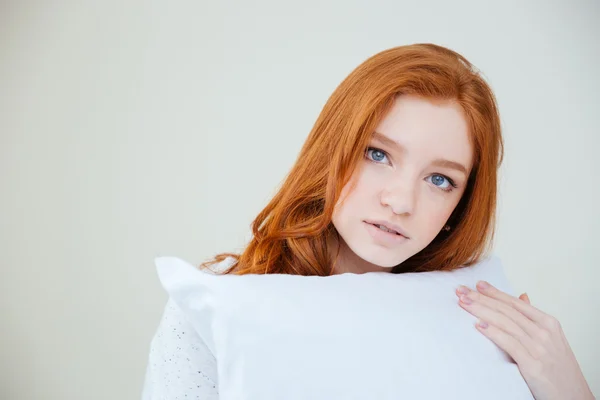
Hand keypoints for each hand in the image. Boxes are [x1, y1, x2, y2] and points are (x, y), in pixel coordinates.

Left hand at [455, 281, 594, 399]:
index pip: (515, 303)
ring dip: (482, 310)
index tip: (477, 284)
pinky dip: (493, 332)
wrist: (574, 399)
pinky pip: (509, 343)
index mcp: (549, 323)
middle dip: (482, 298)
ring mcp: (540, 348)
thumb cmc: (560, 370)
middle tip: (461, 291)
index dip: (494, 292)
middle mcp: (545, 332)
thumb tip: (522, 296)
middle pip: (507, 310)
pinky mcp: (533, 365)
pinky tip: (479, 325)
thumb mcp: (552, 339)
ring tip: (464, 303)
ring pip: (505, 323)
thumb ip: (533, 318)